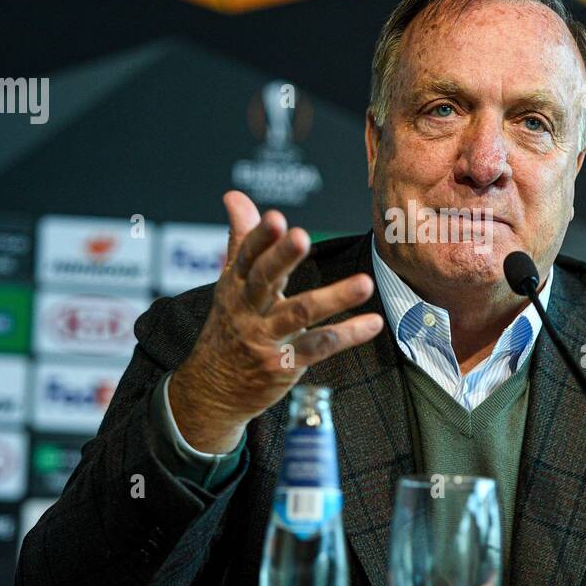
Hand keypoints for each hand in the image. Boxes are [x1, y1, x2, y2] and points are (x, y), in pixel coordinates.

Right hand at [169, 191, 384, 452]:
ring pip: (300, 314)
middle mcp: (247, 310)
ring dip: (334, 298)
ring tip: (365, 283)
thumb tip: (234, 195)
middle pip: (265, 280)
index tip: (275, 218)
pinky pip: (319, 346)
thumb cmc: (230, 325)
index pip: (246, 257)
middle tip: (303, 236)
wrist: (212, 390)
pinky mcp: (284, 364)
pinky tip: (373, 322)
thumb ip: (241, 238)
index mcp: (234, 285)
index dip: (259, 238)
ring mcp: (265, 339)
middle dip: (283, 257)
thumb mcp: (230, 283)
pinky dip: (348, 334)